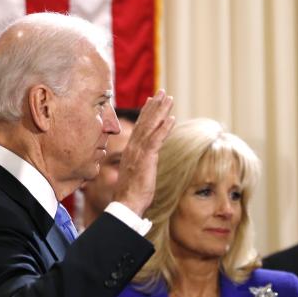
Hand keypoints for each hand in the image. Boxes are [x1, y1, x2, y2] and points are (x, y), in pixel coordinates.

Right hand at [113, 90, 175, 215]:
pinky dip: (164, 127)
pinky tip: (171, 118)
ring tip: (169, 98)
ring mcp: (138, 152)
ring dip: (161, 111)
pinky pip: (156, 139)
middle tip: (162, 92)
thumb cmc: (131, 194)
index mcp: (131, 151)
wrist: (126, 204)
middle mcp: (133, 148)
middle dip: (154, 106)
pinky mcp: (145, 158)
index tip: (152, 101)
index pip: (139, 127)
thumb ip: (140, 164)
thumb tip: (144, 163)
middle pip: (145, 122)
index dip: (146, 113)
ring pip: (150, 126)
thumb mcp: (136, 175)